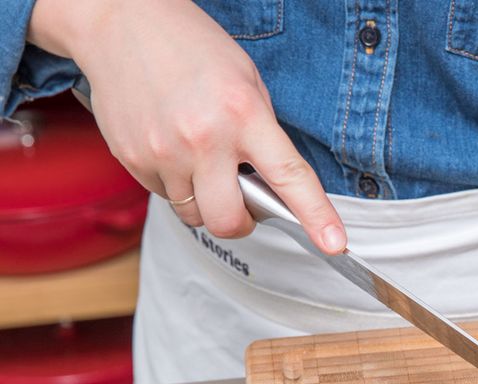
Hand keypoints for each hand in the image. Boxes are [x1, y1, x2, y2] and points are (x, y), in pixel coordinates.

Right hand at [28, 0, 344, 252]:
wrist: (120, 22)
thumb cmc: (191, 48)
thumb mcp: (246, 81)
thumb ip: (263, 135)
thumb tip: (275, 187)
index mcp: (242, 114)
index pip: (289, 177)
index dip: (316, 216)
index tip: (333, 243)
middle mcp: (202, 138)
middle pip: (230, 220)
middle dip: (242, 222)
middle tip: (244, 202)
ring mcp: (163, 152)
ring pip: (196, 215)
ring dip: (207, 203)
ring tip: (203, 165)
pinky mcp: (133, 159)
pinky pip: (166, 198)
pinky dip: (177, 186)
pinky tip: (174, 150)